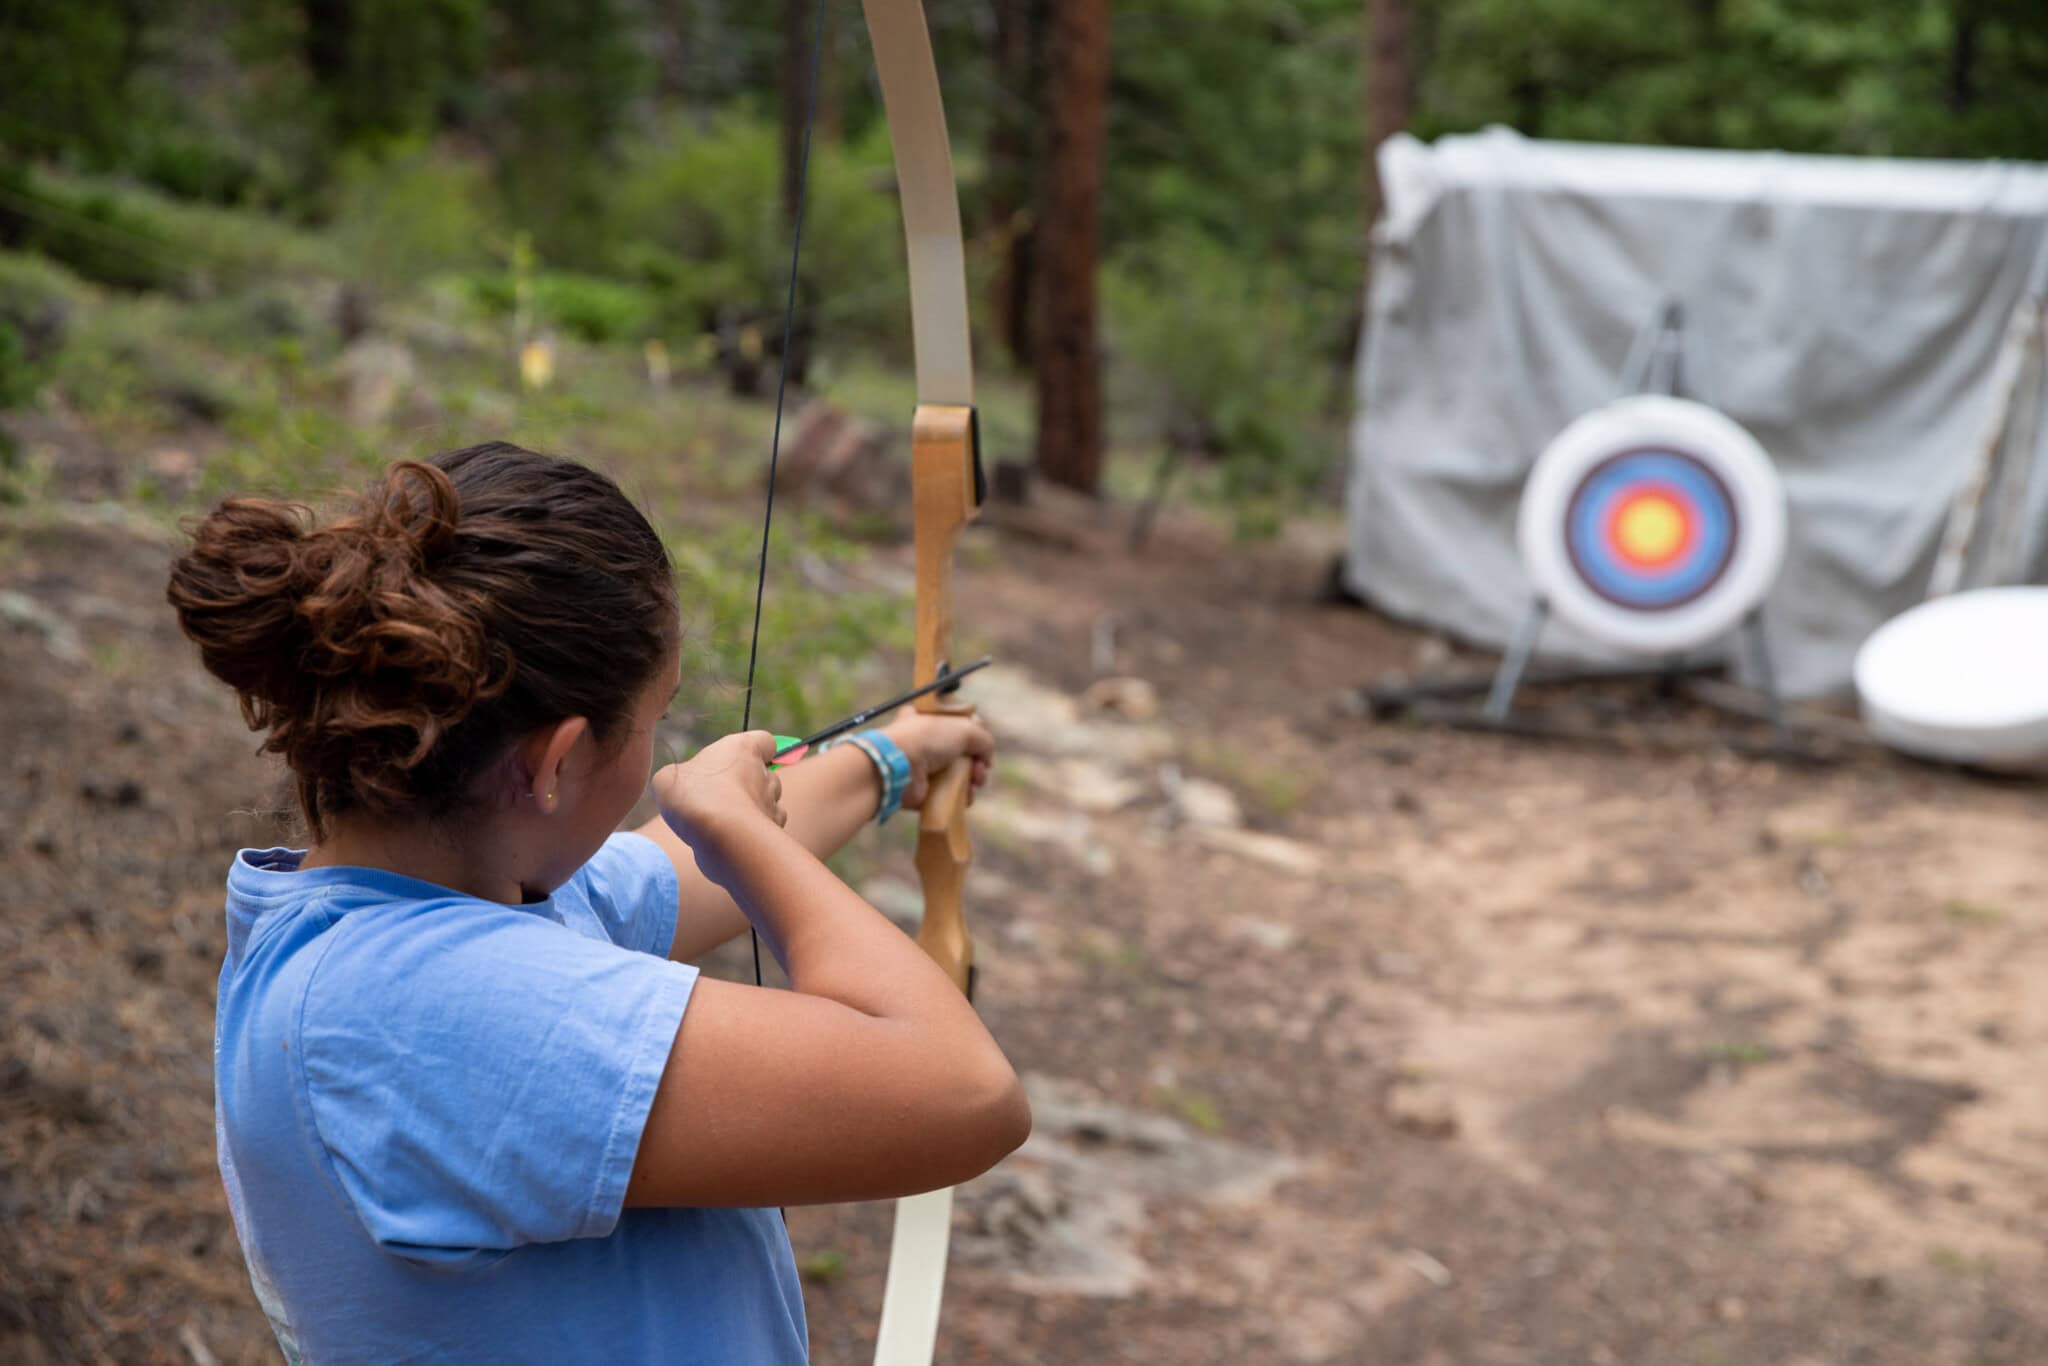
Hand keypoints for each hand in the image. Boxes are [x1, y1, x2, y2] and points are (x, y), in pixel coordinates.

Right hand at [653, 731, 786, 887]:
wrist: (721, 837)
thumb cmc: (696, 795)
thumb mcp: (668, 777)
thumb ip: (681, 775)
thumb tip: (681, 785)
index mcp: (743, 749)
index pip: (764, 740)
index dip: (756, 749)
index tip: (741, 759)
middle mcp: (764, 774)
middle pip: (763, 774)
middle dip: (746, 784)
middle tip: (717, 797)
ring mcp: (772, 804)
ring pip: (766, 803)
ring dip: (750, 810)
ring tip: (722, 821)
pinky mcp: (773, 833)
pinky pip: (764, 830)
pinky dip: (751, 834)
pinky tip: (730, 840)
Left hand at [880, 712, 994, 811]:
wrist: (898, 766)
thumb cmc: (928, 738)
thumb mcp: (964, 728)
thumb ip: (983, 739)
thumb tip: (987, 757)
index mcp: (928, 717)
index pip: (958, 722)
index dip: (974, 731)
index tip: (981, 741)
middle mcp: (925, 740)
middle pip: (962, 751)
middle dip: (978, 760)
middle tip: (981, 767)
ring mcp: (924, 766)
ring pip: (959, 773)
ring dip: (973, 778)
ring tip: (975, 782)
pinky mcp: (924, 790)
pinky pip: (950, 793)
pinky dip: (963, 796)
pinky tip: (968, 795)